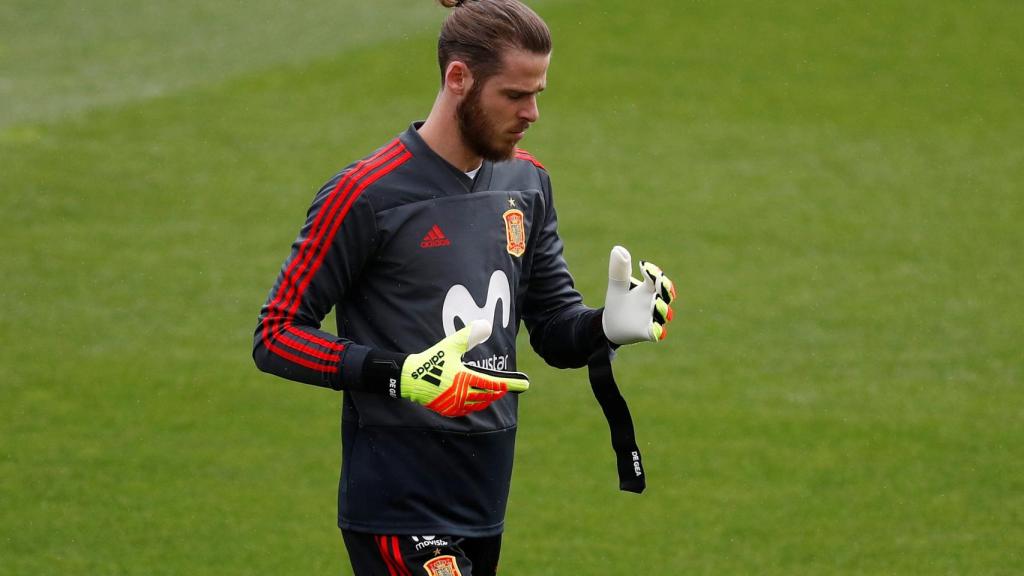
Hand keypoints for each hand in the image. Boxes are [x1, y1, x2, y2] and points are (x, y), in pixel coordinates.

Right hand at [401, 320, 528, 416]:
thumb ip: (468, 335)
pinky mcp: (448, 410)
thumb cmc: (431, 360)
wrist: (409, 378)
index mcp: (464, 379)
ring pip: (479, 404)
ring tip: (495, 392)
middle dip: (499, 391)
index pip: (494, 384)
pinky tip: (476, 399)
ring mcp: (455, 404)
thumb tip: (485, 324)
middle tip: (508, 386)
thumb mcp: (450, 345)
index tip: (524, 384)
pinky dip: (475, 404)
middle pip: (489, 395)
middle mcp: (462, 394)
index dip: (510, 384)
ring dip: (488, 398)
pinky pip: (467, 409)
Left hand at [602, 245, 676, 344]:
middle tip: (661, 282)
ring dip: (662, 308)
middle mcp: (654, 302)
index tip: (643, 266)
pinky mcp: (647, 332)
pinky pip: (656, 333)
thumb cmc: (618, 302)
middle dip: (666, 289)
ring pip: (663, 313)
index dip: (654, 272)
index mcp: (648, 289)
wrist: (610, 325)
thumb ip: (619, 270)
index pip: (657, 278)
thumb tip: (618, 249)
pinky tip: (656, 329)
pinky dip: (658, 331)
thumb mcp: (617, 285)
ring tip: (656, 303)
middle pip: (666, 294)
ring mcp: (652, 317)